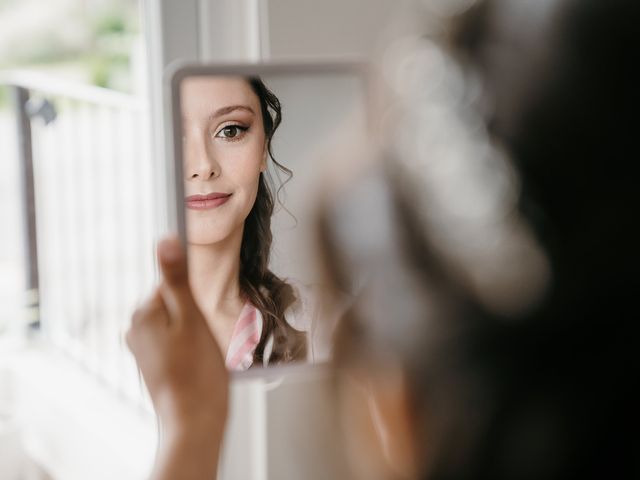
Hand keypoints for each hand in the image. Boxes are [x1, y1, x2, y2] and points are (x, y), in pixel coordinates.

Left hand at [126, 235, 227, 478]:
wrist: (194, 421)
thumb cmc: (197, 371)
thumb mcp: (191, 317)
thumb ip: (177, 279)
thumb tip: (166, 239)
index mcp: (143, 313)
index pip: (172, 284)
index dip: (194, 298)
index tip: (202, 317)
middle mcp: (135, 329)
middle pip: (175, 303)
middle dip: (195, 315)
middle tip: (205, 340)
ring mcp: (142, 348)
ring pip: (177, 323)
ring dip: (194, 333)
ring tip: (202, 354)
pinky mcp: (153, 363)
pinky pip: (175, 341)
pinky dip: (189, 348)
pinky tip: (197, 363)